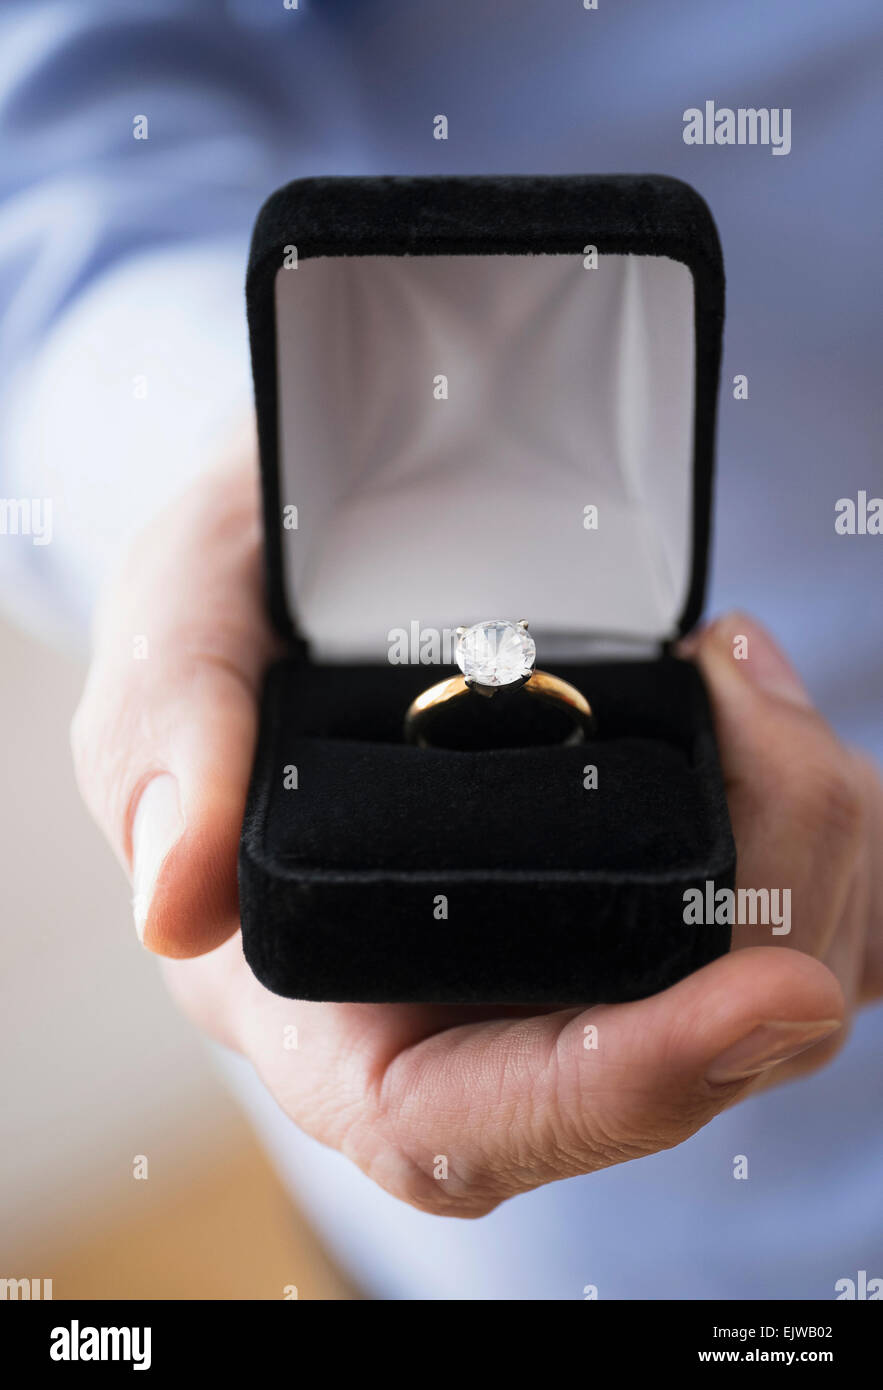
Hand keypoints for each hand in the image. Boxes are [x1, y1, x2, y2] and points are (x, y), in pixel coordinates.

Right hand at [72, 459, 881, 1216]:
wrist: (305, 580)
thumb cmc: (227, 628)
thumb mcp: (169, 659)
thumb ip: (164, 767)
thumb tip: (181, 910)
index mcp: (324, 1010)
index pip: (470, 1125)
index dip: (629, 1085)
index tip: (766, 994)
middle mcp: (457, 1018)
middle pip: (658, 1068)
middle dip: (773, 929)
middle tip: (786, 746)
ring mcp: (557, 967)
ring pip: (741, 1000)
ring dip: (815, 864)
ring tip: (756, 693)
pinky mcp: (633, 904)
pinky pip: (769, 925)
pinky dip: (816, 834)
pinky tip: (770, 719)